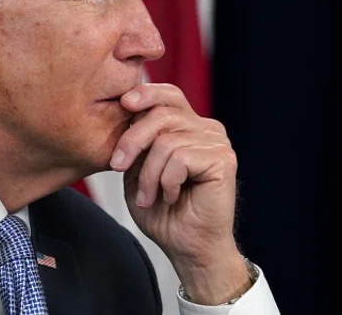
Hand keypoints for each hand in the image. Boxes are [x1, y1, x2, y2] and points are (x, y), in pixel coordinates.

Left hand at [109, 83, 252, 303]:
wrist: (187, 248)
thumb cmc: (164, 213)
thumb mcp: (138, 170)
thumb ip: (136, 141)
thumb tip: (126, 108)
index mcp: (188, 126)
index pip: (168, 95)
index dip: (145, 93)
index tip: (123, 103)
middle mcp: (206, 129)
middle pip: (162, 113)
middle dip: (133, 139)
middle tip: (118, 166)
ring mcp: (217, 143)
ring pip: (167, 140)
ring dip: (149, 174)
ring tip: (150, 196)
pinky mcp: (224, 160)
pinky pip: (180, 158)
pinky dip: (167, 181)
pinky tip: (171, 196)